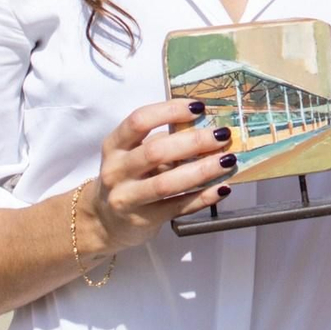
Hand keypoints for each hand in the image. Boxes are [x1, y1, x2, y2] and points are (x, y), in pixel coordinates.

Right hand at [82, 100, 238, 253]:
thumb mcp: (134, 154)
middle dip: (193, 142)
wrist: (103, 221)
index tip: (198, 108)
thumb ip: (162, 141)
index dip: (169, 111)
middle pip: (156, 152)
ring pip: (167, 183)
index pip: (139, 121)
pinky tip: (222, 188)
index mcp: (115, 146)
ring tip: (227, 160)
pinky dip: (203, 197)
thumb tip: (205, 128)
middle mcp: (117, 171)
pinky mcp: (143, 221)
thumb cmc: (128, 178)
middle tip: (221, 136)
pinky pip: (177, 207)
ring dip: (202, 170)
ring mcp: (127, 198)